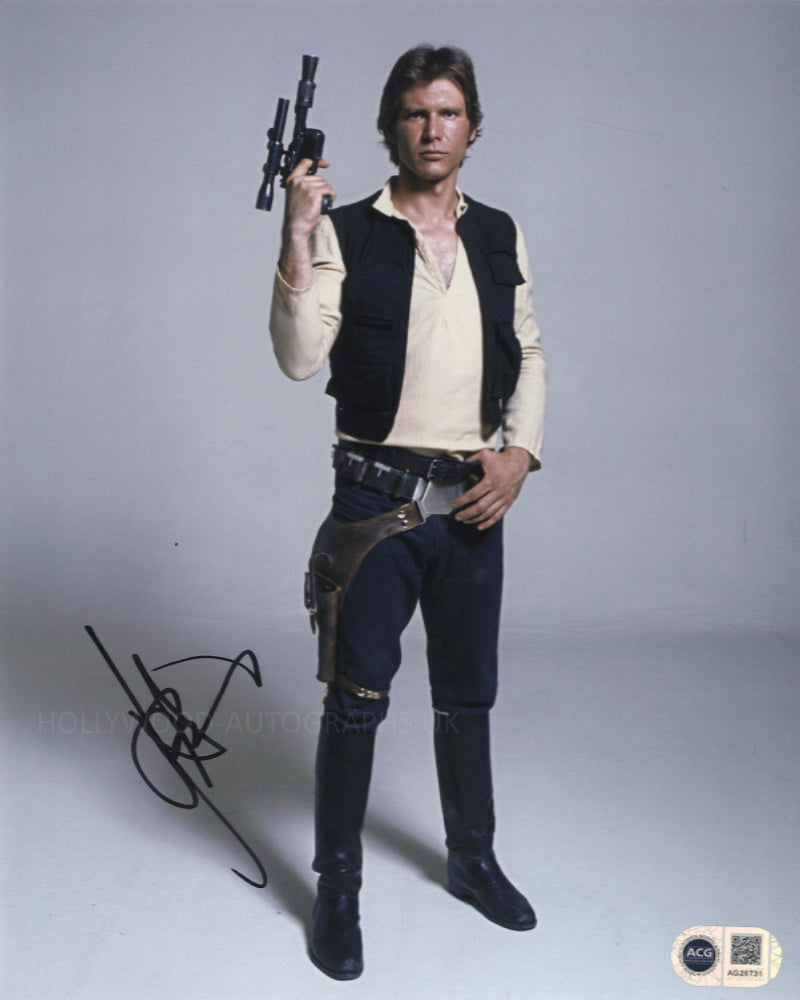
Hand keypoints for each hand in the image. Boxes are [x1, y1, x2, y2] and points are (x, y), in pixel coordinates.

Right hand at [277, 158, 334, 289]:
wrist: (295, 227)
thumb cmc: (296, 215)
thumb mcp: (295, 196)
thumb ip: (302, 186)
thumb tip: (318, 181)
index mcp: (292, 180)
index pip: (304, 163)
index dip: (316, 161)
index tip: (324, 163)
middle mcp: (298, 182)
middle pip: (319, 177)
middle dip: (323, 187)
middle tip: (320, 199)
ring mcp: (306, 187)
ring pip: (325, 184)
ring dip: (327, 192)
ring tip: (322, 203)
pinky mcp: (314, 194)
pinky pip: (328, 190)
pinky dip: (331, 196)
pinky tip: (328, 202)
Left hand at [452, 446, 530, 529]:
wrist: (520, 462)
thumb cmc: (502, 459)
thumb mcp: (485, 454)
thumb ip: (471, 459)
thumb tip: (460, 464)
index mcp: (491, 480)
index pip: (473, 494)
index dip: (462, 501)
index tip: (454, 505)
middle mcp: (498, 491)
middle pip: (480, 507)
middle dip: (467, 514)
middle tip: (457, 517)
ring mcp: (504, 498)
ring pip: (488, 513)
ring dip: (475, 519)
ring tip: (465, 521)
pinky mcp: (509, 502)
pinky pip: (498, 515)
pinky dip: (489, 522)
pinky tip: (479, 526)